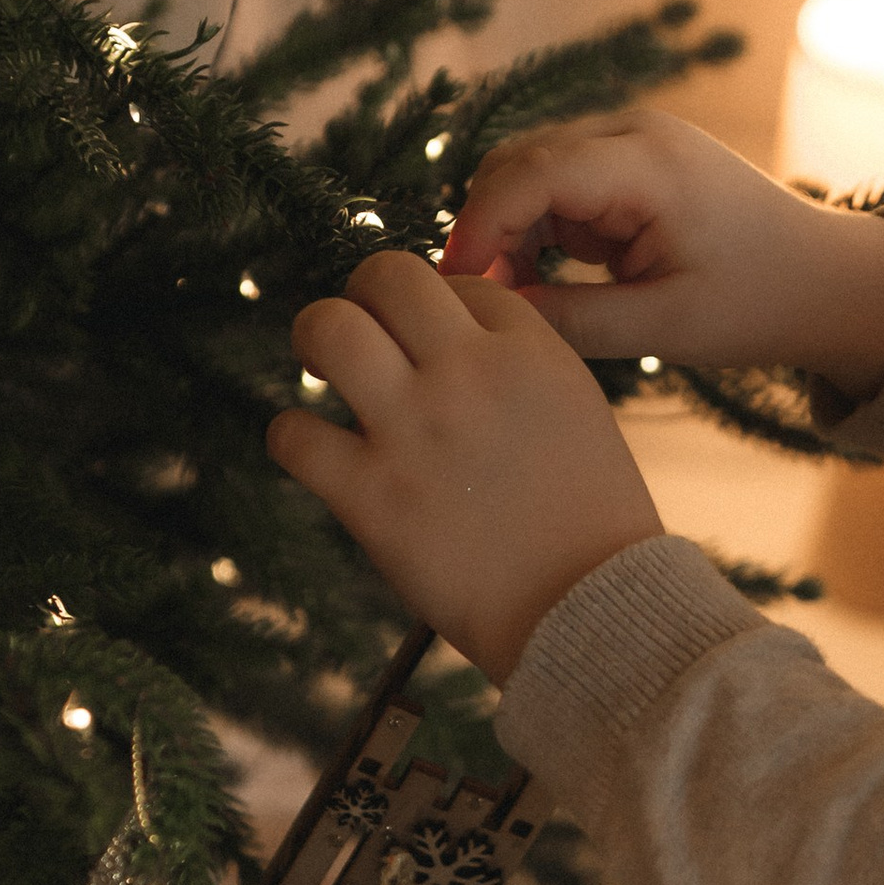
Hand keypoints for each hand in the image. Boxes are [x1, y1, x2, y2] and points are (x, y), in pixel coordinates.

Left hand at [269, 254, 663, 682]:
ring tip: (324, 369)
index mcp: (529, 350)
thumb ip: (518, 365)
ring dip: (315, 341)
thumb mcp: (577, 410)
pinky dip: (294, 438)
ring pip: (326, 329)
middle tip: (363, 333)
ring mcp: (414, 430)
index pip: (459, 281)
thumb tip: (446, 335)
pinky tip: (317, 453)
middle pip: (385, 275)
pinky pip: (292, 433)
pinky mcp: (370, 495)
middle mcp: (468, 373)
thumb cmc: (591, 521)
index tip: (434, 346)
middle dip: (364, 295)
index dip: (439, 308)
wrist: (589, 609)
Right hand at [439, 108, 883, 402]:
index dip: (479, 227)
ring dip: (512, 227)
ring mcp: (634, 138)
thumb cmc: (758, 303)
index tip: (456, 284)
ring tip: (521, 296)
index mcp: (649, 165)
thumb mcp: (663, 326)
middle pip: (519, 159)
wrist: (827, 279)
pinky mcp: (633, 158)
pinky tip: (549, 276)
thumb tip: (491, 312)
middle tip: (482, 300)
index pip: (528, 173)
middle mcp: (636, 132)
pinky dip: (541, 223)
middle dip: (488, 226)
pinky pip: (560, 178)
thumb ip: (572, 319)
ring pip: (531, 166)